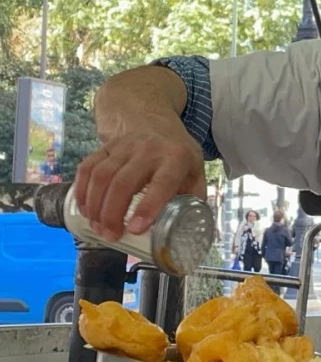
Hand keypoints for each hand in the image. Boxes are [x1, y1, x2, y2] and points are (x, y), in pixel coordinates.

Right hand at [74, 122, 206, 240]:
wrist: (160, 125)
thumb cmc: (179, 158)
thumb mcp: (196, 175)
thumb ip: (192, 202)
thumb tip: (184, 234)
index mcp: (177, 158)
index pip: (161, 183)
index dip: (148, 207)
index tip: (135, 229)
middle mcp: (149, 149)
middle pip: (123, 182)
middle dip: (112, 214)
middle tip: (111, 236)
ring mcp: (124, 145)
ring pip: (102, 176)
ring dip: (95, 206)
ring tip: (98, 228)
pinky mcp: (106, 146)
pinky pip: (87, 168)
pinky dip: (82, 191)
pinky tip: (86, 210)